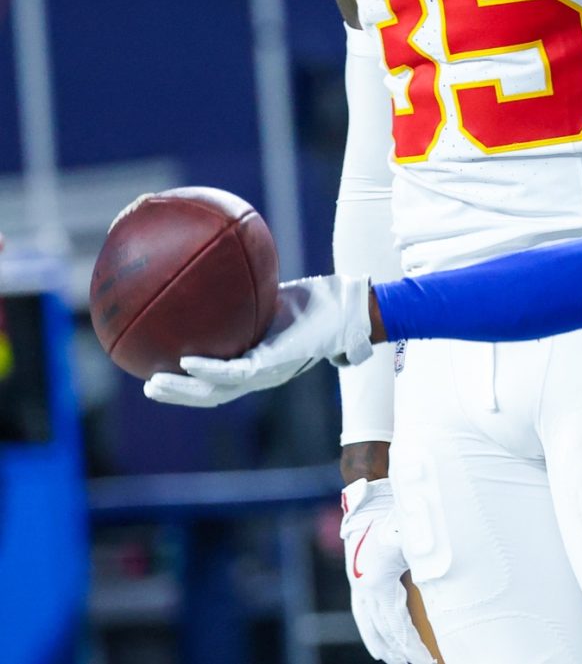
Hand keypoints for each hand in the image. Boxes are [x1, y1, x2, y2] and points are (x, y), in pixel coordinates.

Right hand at [144, 274, 373, 405]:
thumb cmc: (316, 303)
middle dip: (178, 396)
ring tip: (154, 385)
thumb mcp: (273, 297)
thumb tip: (221, 270)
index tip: (161, 374)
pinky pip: (235, 372)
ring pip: (217, 392)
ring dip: (184, 391)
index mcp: (258, 363)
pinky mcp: (274, 364)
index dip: (191, 385)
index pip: (219, 382)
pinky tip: (185, 363)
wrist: (349, 311)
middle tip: (147, 388)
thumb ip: (247, 294)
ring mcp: (267, 373)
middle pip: (211, 396)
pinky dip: (208, 370)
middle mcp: (260, 375)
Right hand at [342, 478, 435, 663]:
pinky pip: (363, 616)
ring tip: (398, 661)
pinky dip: (372, 634)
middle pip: (384, 630)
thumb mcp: (409, 535)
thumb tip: (440, 575)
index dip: (410, 645)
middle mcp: (363, 589)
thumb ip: (423, 555)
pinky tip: (379, 647)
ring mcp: (358, 587)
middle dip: (401, 651)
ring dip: (385, 646)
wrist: (369, 502)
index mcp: (376, 583)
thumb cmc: (393, 516)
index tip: (425, 660)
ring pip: (370, 626)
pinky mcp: (359, 583)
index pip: (396, 625)